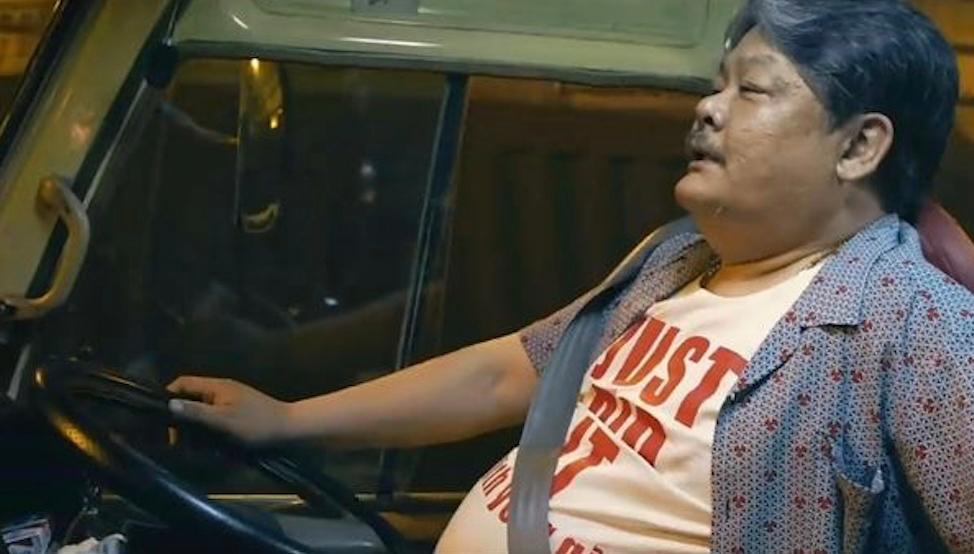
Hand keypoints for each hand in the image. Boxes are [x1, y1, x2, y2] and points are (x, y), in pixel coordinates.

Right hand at [167, 376, 290, 444]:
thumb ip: (197, 412)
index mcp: (216, 387)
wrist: (289, 429)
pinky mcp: (236, 414)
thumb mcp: (223, 420)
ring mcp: (230, 402)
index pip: (183, 382)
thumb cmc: (256, 423)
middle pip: (190, 400)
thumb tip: (169, 404)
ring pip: (201, 413)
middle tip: (177, 442)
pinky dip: (208, 433)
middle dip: (181, 420)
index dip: (168, 396)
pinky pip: (214, 421)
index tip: (160, 419)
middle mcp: (221, 390)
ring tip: (192, 448)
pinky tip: (209, 447)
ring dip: (195, 430)